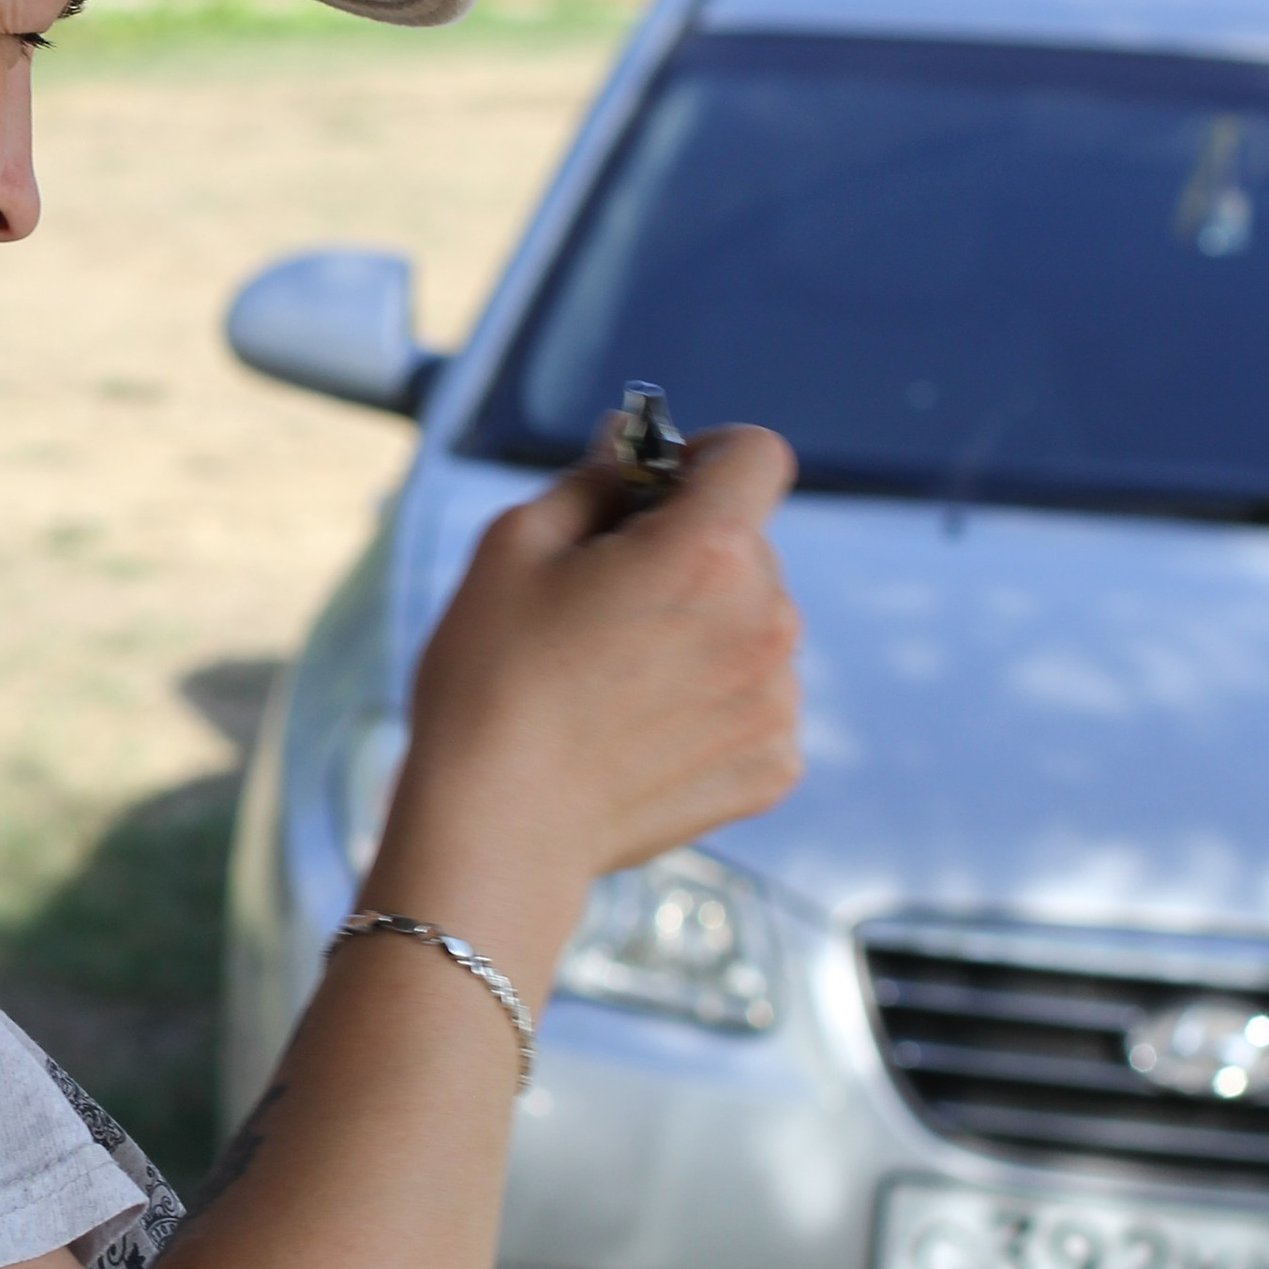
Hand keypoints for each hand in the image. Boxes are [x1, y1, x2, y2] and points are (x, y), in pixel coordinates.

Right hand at [371, 427, 802, 946]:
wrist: (496, 826)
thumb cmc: (491, 677)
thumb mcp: (515, 544)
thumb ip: (593, 479)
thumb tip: (627, 443)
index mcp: (708, 550)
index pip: (757, 455)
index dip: (706, 456)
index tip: (659, 488)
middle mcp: (766, 619)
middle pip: (750, 546)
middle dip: (691, 553)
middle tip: (606, 601)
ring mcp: (777, 698)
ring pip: (754, 625)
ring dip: (704, 630)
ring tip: (617, 677)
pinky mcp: (774, 763)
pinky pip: (755, 699)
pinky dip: (710, 701)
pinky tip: (642, 728)